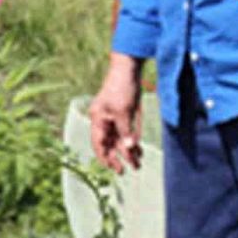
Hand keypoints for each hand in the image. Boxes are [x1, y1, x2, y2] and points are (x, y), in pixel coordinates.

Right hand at [89, 54, 143, 173]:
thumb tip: (129, 148)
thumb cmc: (122, 87)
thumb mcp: (124, 111)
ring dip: (128, 150)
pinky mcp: (122, 114)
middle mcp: (103, 120)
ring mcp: (113, 117)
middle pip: (110, 144)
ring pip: (119, 139)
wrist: (129, 68)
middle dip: (121, 157)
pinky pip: (125, 132)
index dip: (106, 158)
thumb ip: (125, 131)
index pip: (99, 144)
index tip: (116, 169)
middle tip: (133, 168)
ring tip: (139, 162)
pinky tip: (139, 150)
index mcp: (98, 119)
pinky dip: (131, 140)